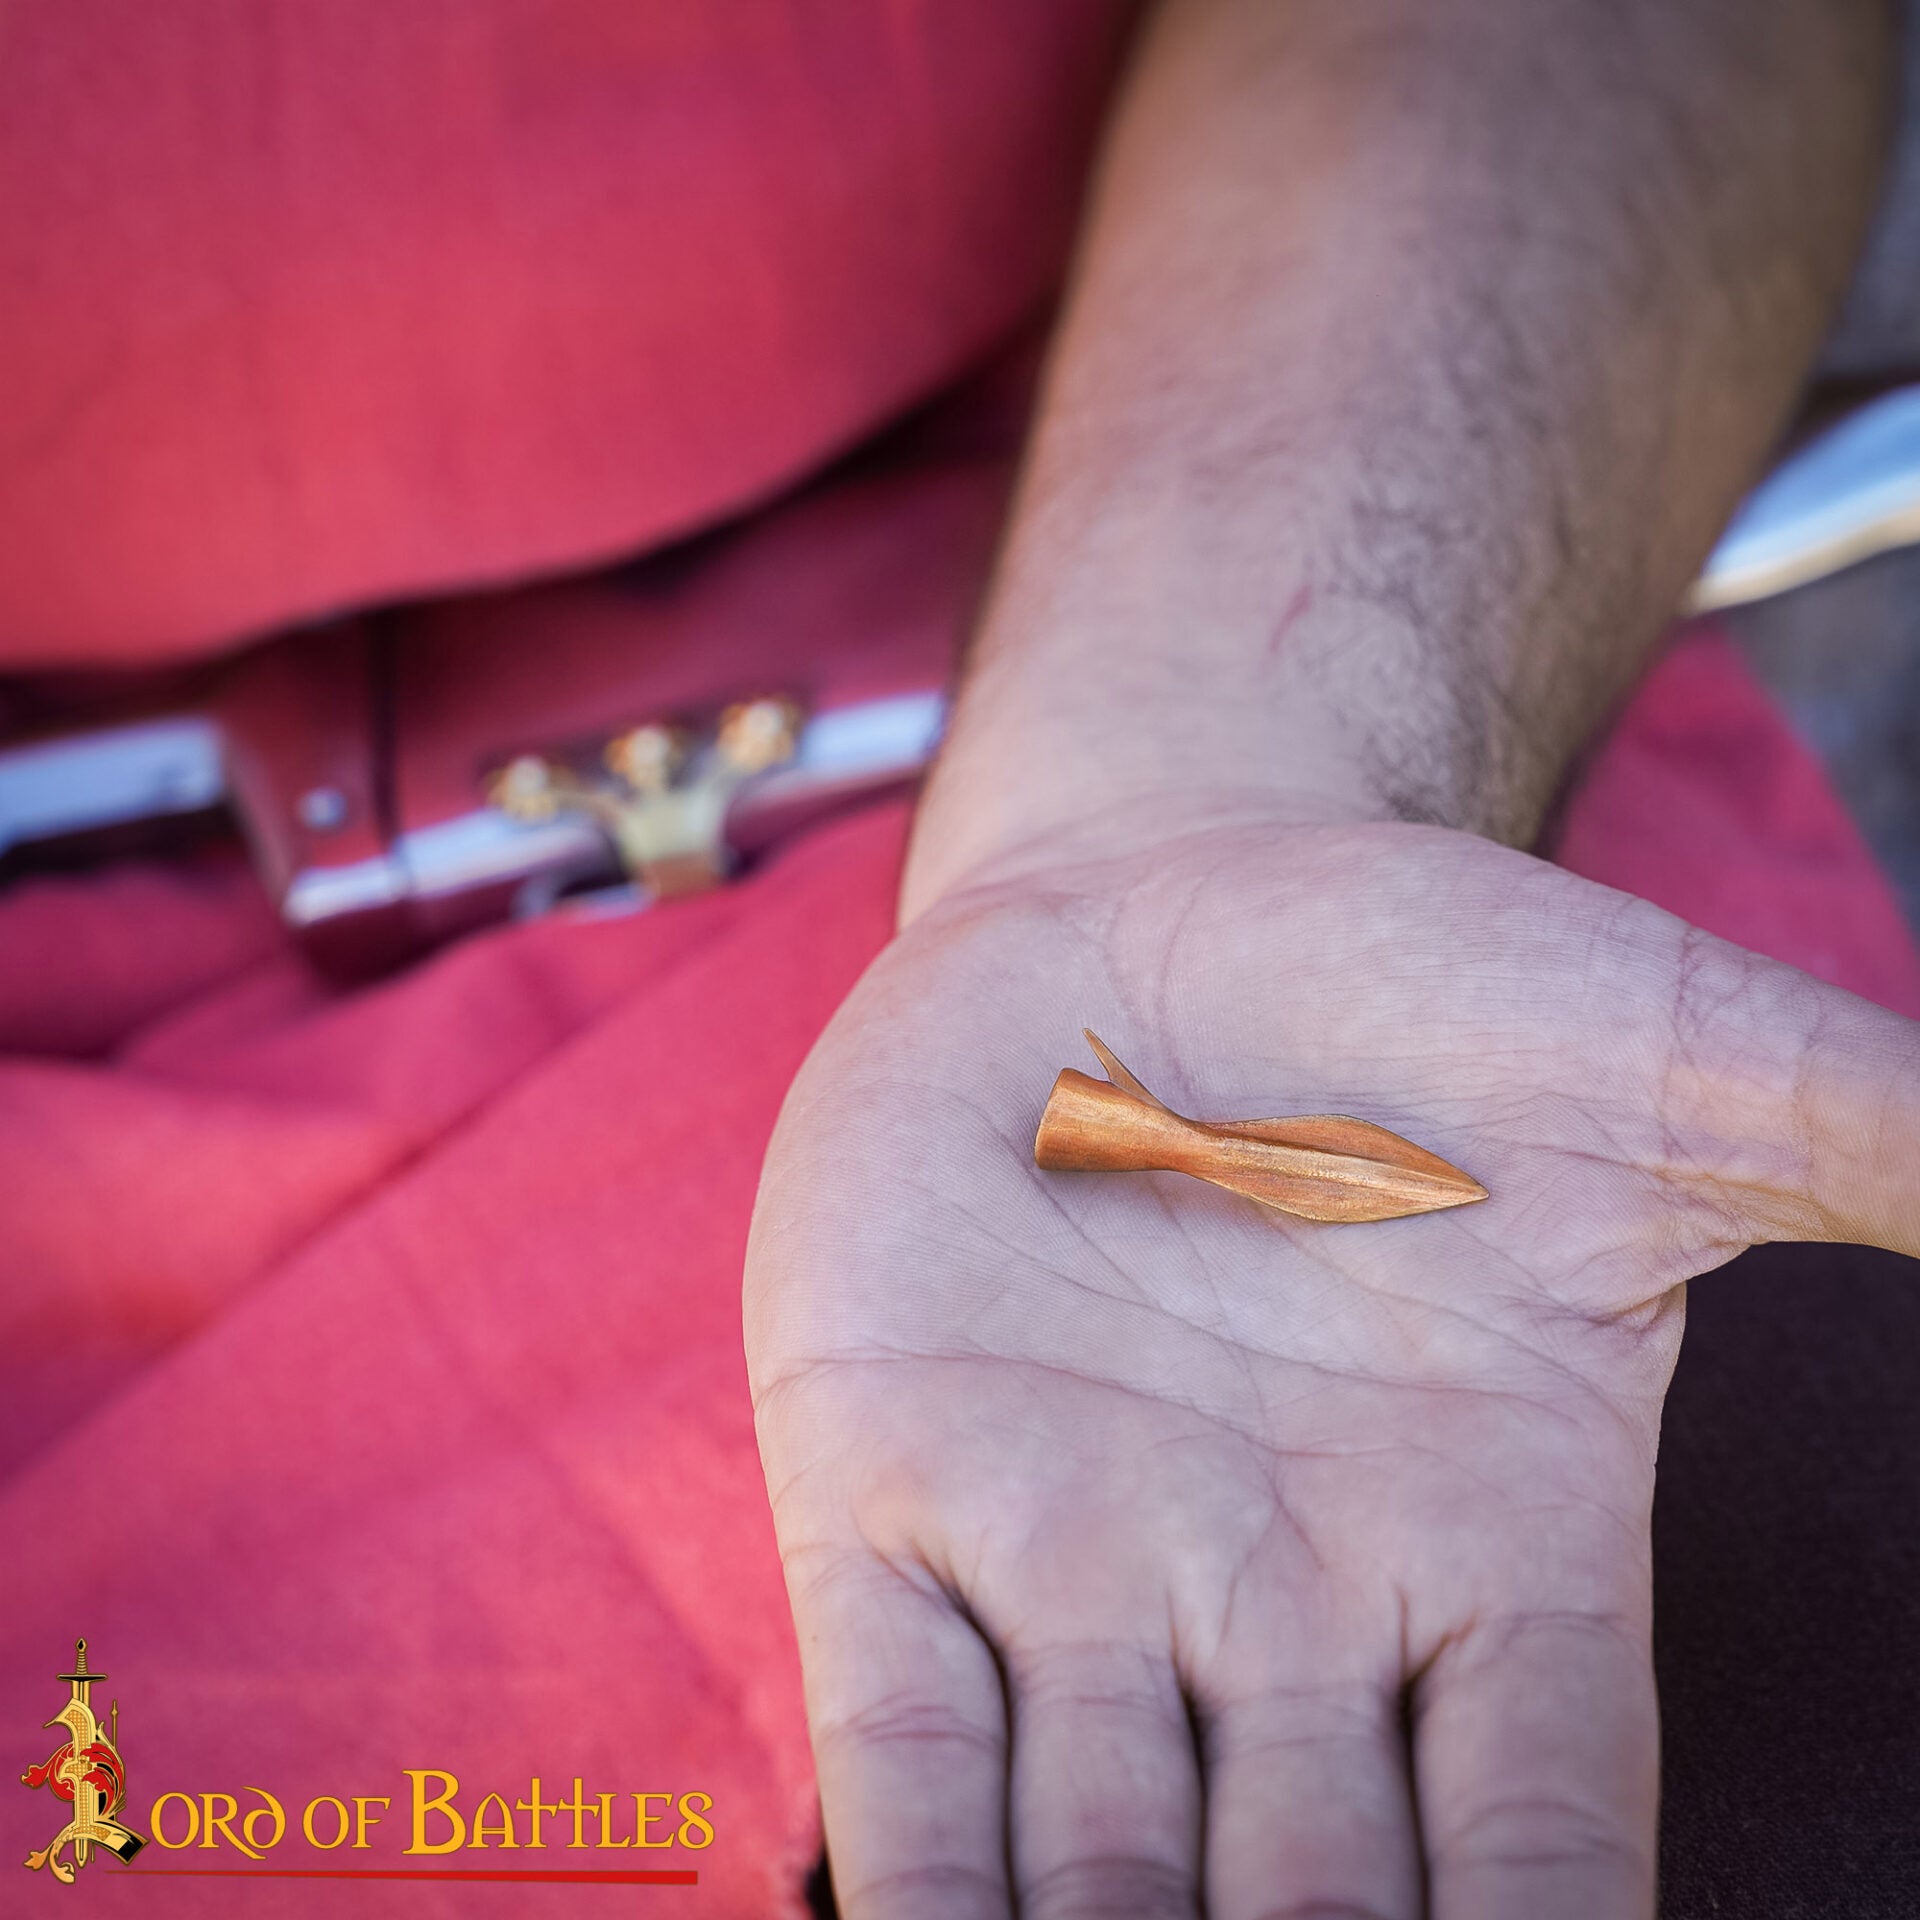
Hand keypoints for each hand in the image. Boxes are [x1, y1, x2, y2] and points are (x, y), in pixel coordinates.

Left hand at [745, 810, 1917, 1919]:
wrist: (1168, 884)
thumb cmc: (1430, 979)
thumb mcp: (1686, 1067)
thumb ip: (1900, 1157)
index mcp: (1491, 1556)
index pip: (1551, 1867)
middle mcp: (1280, 1608)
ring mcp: (1071, 1553)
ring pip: (1093, 1880)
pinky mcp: (887, 1475)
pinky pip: (898, 1739)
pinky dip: (916, 1891)